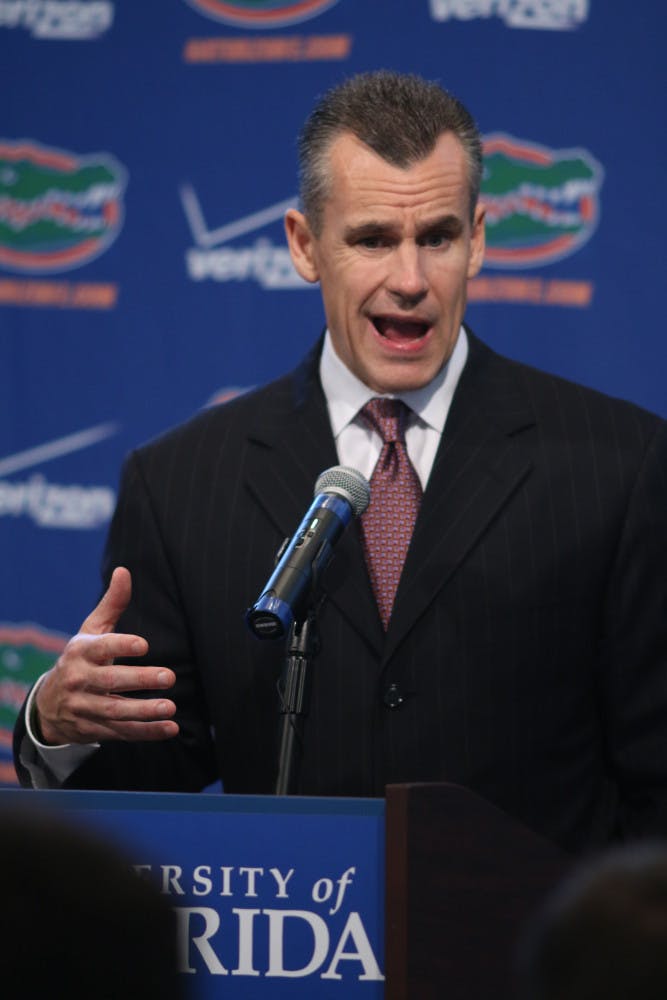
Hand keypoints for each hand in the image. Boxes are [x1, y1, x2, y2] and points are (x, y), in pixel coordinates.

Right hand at [35, 567, 177, 745]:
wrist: (49, 704)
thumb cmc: (81, 658)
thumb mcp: (90, 631)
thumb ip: (112, 603)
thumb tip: (124, 570)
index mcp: (81, 652)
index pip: (101, 648)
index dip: (121, 645)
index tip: (144, 645)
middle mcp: (80, 680)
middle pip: (110, 682)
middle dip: (139, 680)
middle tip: (169, 676)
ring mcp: (85, 708)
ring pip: (115, 711)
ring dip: (144, 712)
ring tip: (170, 707)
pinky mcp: (94, 729)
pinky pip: (121, 732)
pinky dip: (146, 733)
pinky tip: (169, 728)